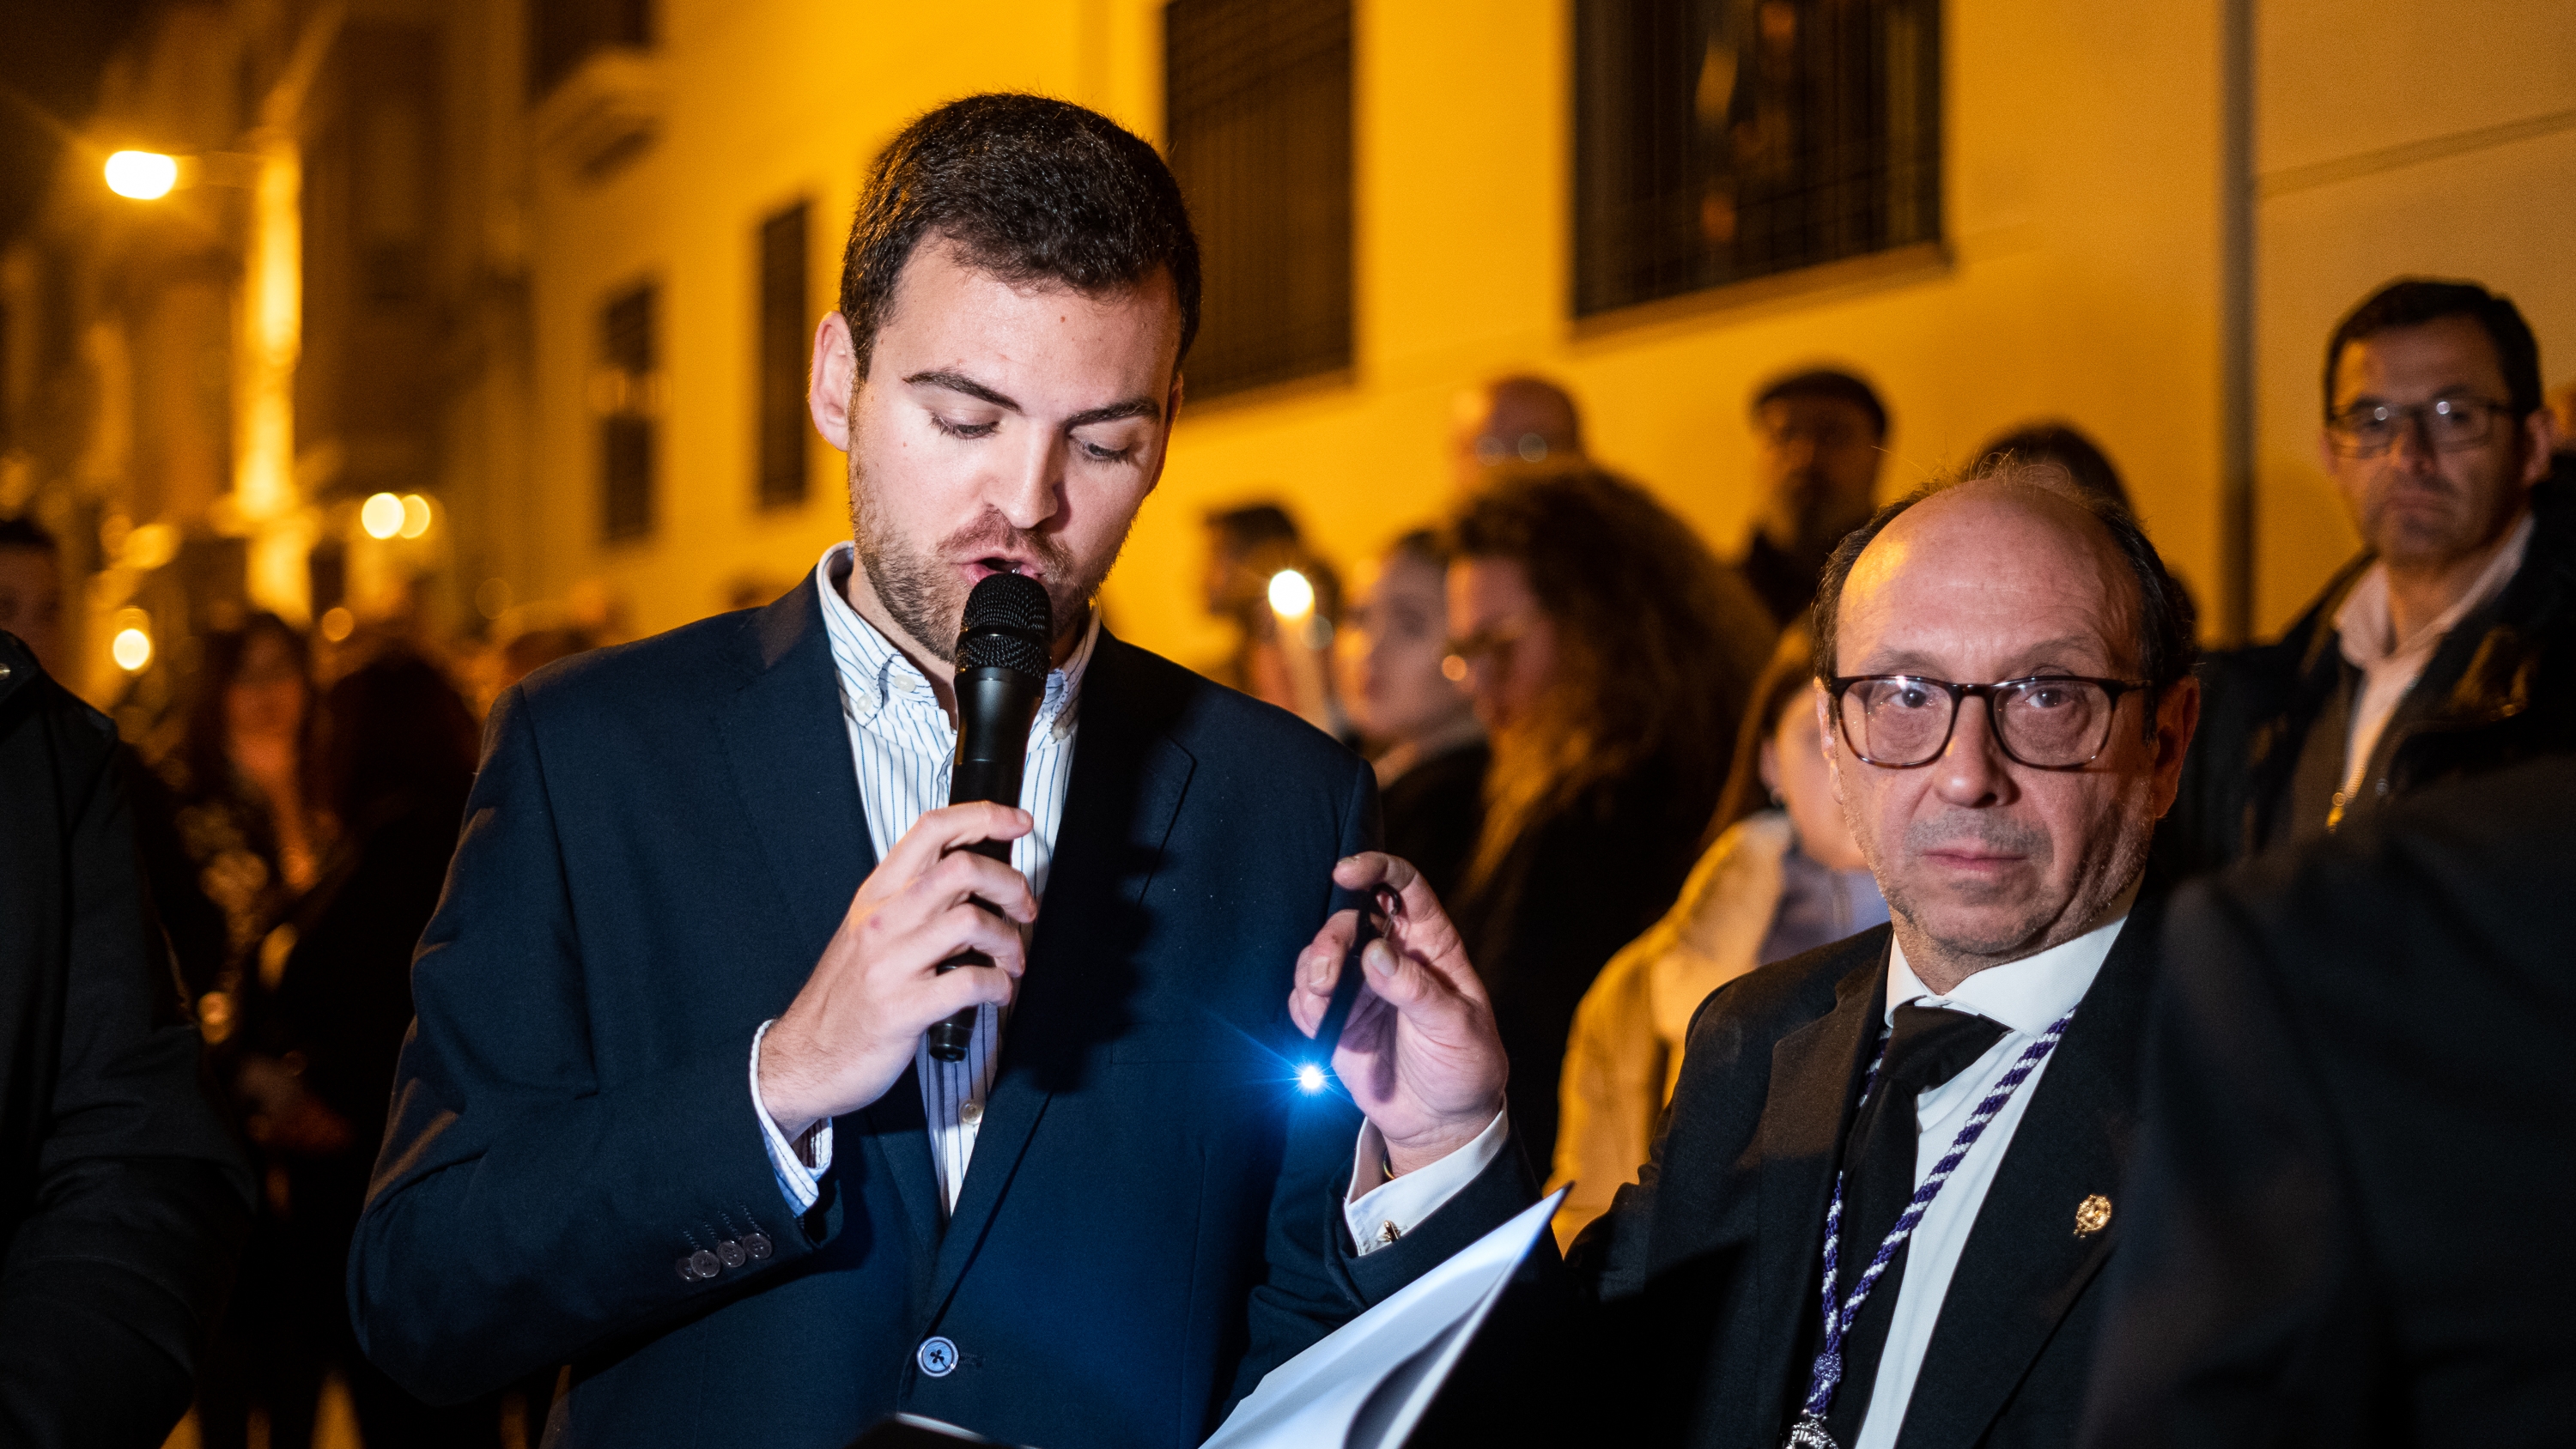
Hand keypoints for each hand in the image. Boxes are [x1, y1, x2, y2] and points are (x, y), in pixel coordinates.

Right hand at [758, 802, 1037, 1135]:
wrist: (806, 1057)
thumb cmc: (846, 997)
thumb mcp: (870, 933)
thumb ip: (915, 902)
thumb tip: (977, 882)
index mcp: (876, 895)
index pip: (932, 830)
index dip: (984, 817)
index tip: (1017, 823)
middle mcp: (883, 921)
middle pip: (963, 868)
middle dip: (1010, 883)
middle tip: (1023, 907)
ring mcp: (891, 964)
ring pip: (973, 921)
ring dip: (1009, 940)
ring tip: (1010, 959)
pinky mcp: (904, 1008)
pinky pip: (971, 982)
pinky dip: (999, 986)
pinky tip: (997, 991)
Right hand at [1288, 853, 1506, 1176]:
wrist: (1442, 1123)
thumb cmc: (1465, 1067)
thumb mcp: (1456, 1027)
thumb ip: (1416, 989)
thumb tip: (1375, 954)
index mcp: (1431, 945)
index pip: (1403, 888)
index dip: (1375, 868)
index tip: (1345, 872)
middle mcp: (1392, 957)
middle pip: (1350, 920)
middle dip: (1331, 938)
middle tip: (1327, 974)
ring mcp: (1361, 987)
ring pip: (1321, 954)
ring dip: (1311, 969)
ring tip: (1321, 1000)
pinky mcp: (1336, 1018)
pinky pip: (1305, 997)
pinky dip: (1303, 1003)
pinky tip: (1319, 1024)